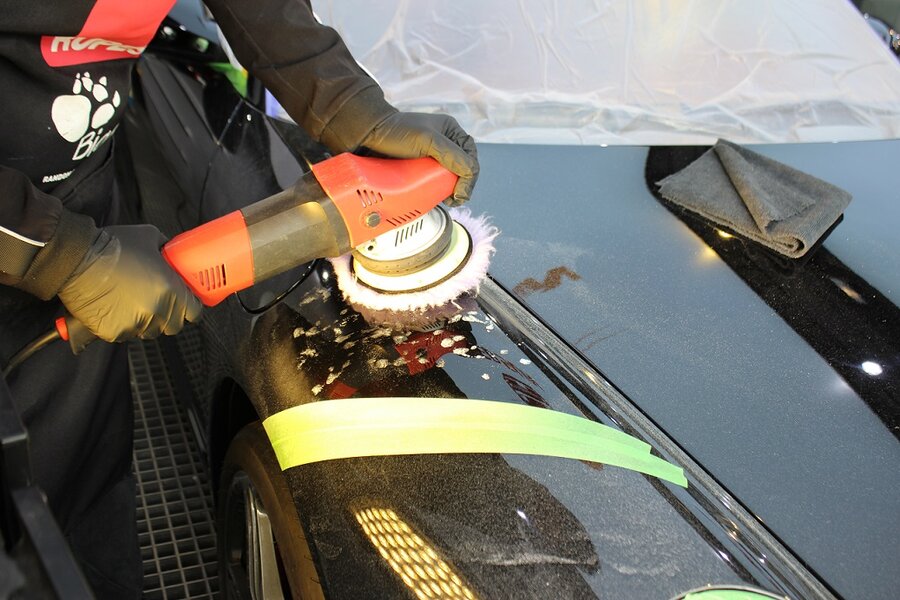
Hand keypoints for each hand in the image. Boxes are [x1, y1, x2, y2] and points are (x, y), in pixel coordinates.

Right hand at [58, 224, 201, 343]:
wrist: (76, 258)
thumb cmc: (112, 246)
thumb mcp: (150, 238)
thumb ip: (167, 250)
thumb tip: (174, 254)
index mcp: (171, 289)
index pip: (194, 312)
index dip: (190, 308)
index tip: (185, 305)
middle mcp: (157, 309)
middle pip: (173, 325)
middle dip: (168, 316)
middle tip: (156, 302)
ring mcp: (135, 323)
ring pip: (149, 331)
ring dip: (145, 321)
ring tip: (130, 302)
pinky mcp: (114, 332)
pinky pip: (125, 334)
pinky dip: (121, 325)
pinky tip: (113, 308)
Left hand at [360, 112, 478, 205]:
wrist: (366, 136)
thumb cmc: (395, 132)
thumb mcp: (428, 140)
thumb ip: (452, 155)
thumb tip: (469, 174)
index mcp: (450, 131)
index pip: (470, 157)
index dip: (469, 176)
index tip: (460, 192)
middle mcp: (444, 142)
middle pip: (461, 169)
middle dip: (461, 185)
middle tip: (453, 199)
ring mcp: (431, 155)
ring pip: (448, 177)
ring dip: (450, 189)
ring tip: (445, 200)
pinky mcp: (419, 167)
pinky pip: (434, 181)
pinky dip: (437, 190)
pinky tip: (435, 197)